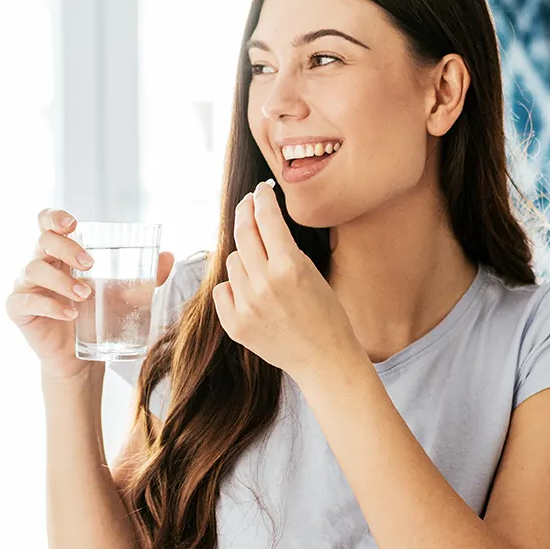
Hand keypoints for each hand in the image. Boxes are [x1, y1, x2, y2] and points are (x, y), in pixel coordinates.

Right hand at [6, 208, 173, 378]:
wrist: (81, 358)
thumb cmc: (98, 317)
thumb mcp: (125, 295)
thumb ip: (145, 277)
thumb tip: (169, 257)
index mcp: (60, 253)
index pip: (47, 223)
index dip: (54, 216)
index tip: (72, 223)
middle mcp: (41, 264)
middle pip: (42, 240)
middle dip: (67, 248)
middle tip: (91, 264)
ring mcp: (27, 286)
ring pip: (33, 269)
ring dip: (61, 280)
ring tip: (85, 295)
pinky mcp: (19, 309)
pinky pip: (24, 300)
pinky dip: (49, 305)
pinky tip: (70, 314)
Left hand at [213, 181, 366, 380]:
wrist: (325, 359)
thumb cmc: (326, 314)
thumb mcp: (312, 272)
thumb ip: (284, 250)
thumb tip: (259, 221)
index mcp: (289, 266)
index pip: (266, 218)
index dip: (262, 198)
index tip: (260, 189)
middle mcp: (264, 283)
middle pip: (242, 233)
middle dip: (245, 212)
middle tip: (247, 204)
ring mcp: (247, 305)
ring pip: (232, 262)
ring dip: (245, 260)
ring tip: (264, 274)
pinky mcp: (235, 324)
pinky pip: (223, 289)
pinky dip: (235, 288)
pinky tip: (253, 297)